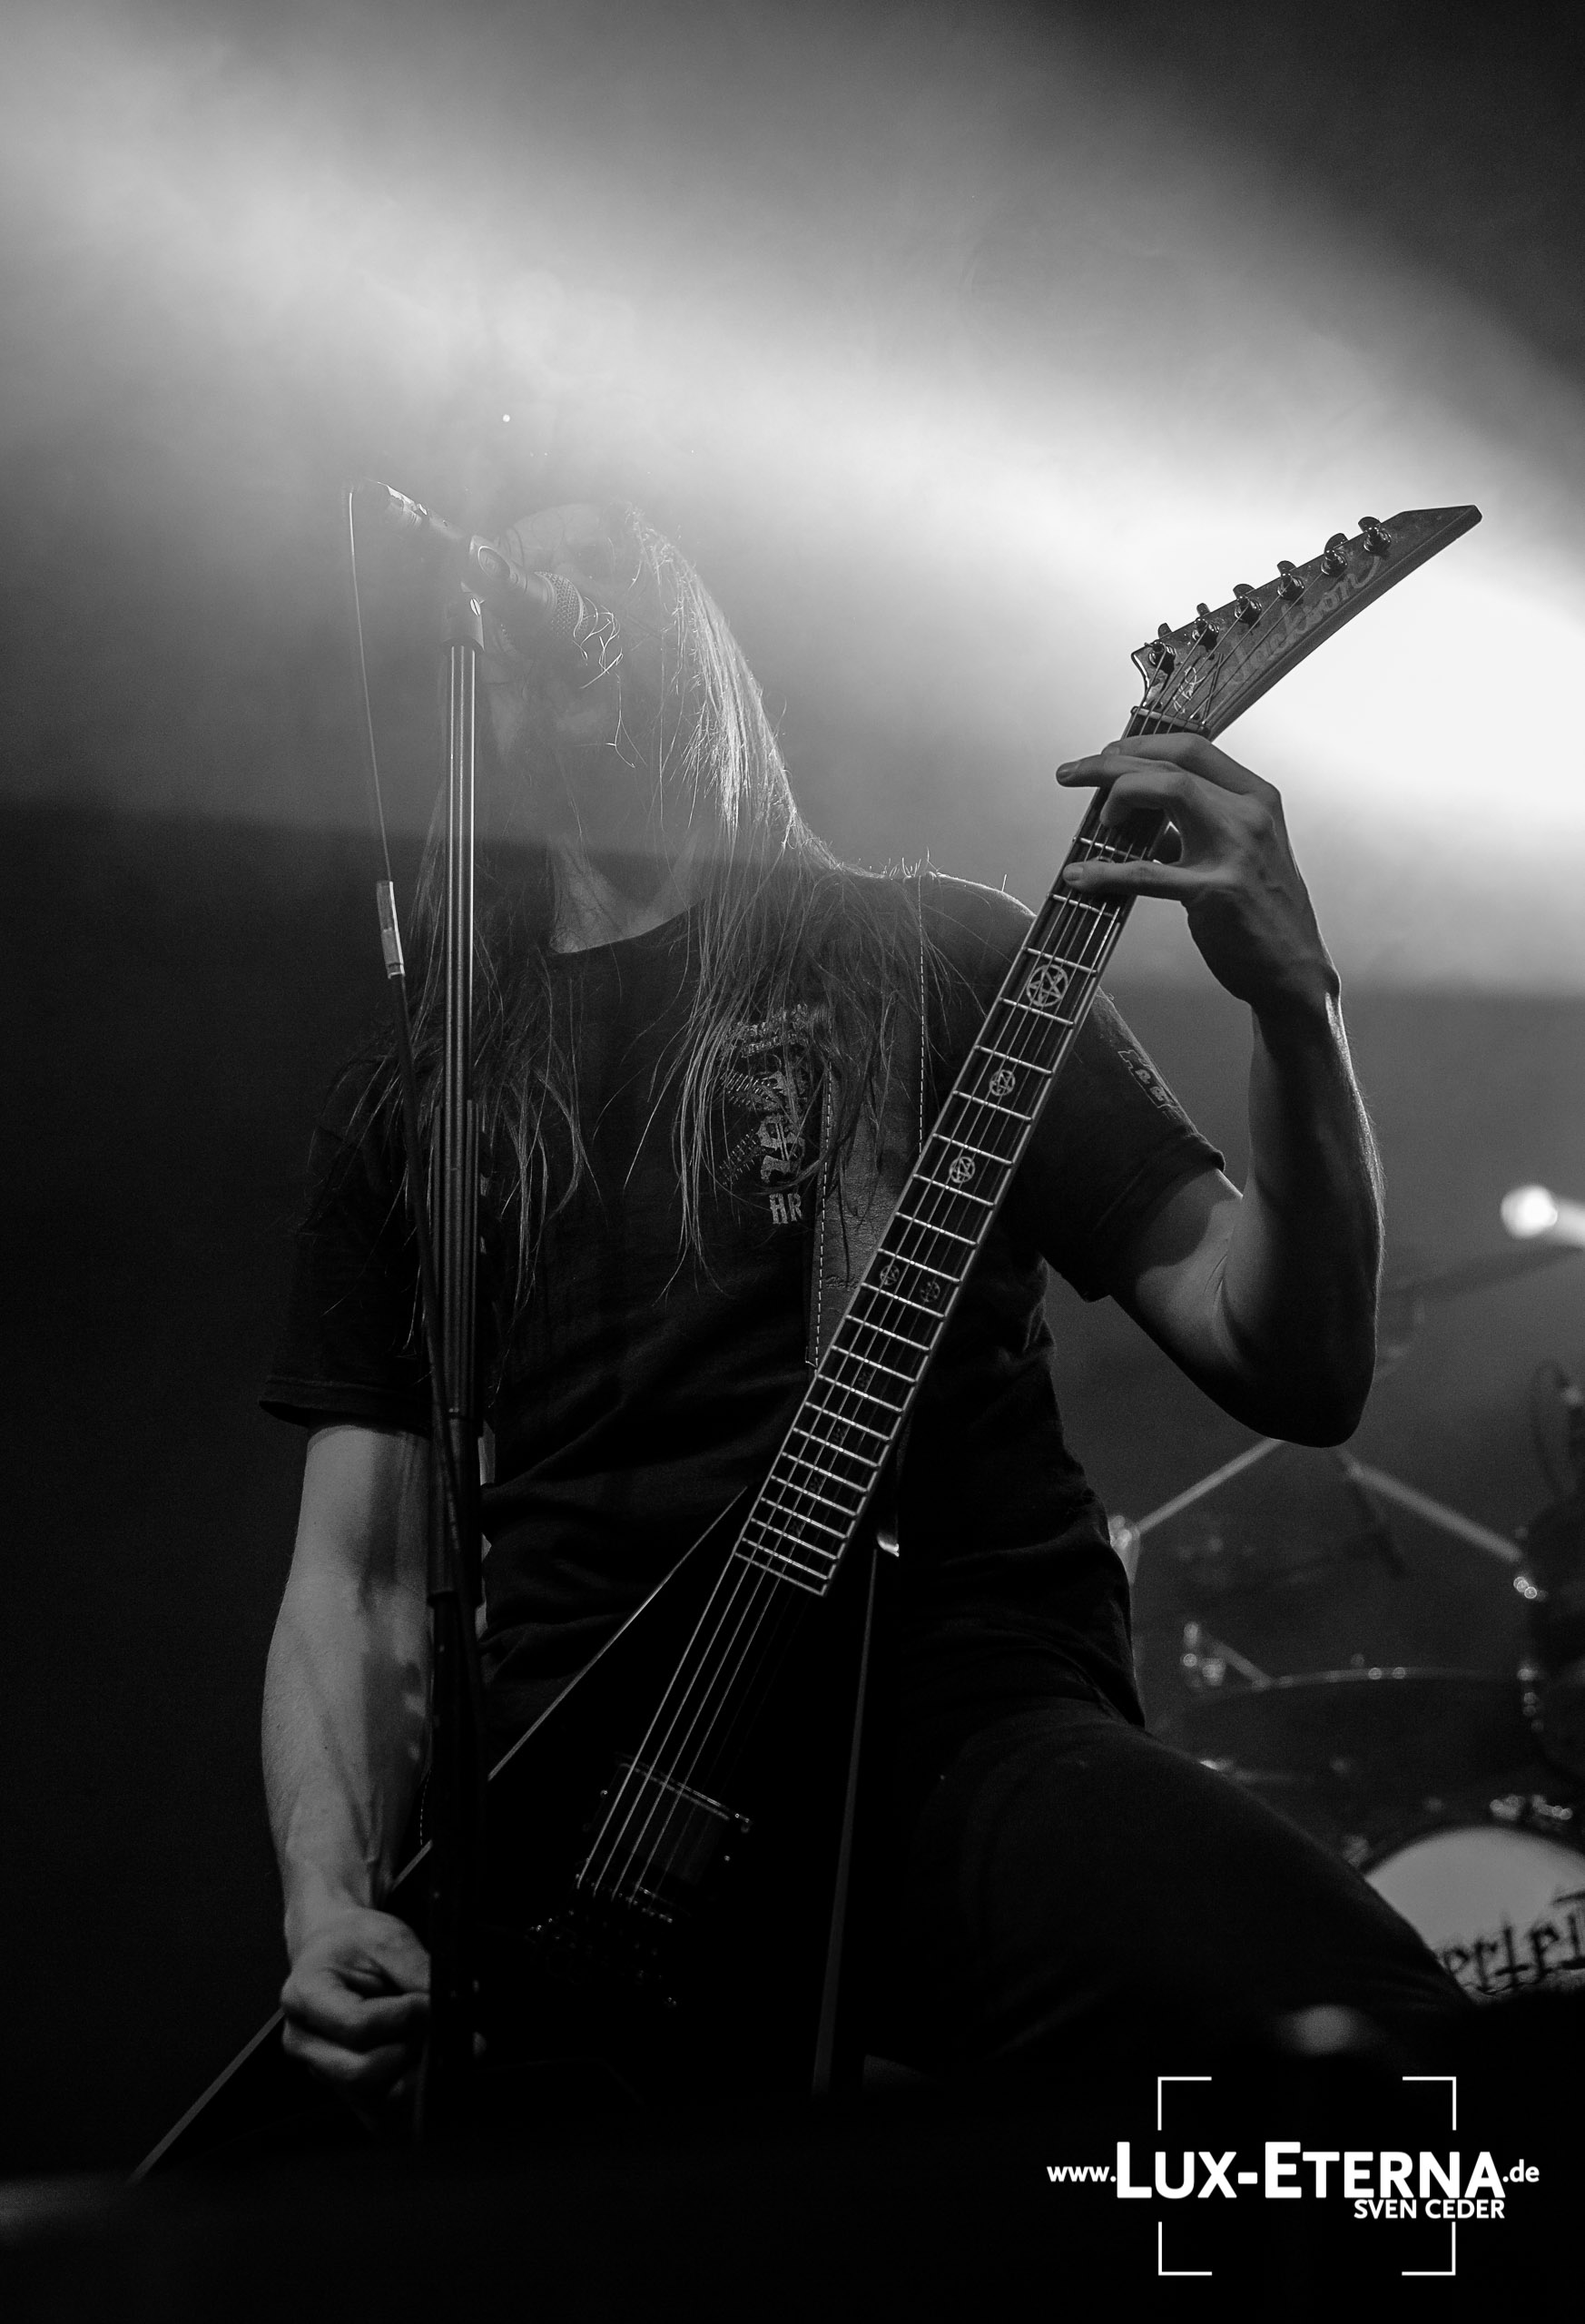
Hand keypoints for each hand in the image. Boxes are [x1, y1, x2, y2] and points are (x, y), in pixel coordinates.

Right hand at [280, 1904, 429, 2126]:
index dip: (404, 2018)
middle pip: (361, 2071)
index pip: (358, 2026)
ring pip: (371, 2095)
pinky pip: (377, 2107)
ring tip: (434, 2040)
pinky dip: (408, 2090)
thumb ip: (417, 1970)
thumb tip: (451, 2002)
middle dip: (410, 2050)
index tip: (432, 2003)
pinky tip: (426, 2063)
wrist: (334, 1948)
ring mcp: (319, 2069)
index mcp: (305, 1997)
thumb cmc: (354, 1941)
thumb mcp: (387, 1937)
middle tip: (438, 2025)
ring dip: (413, 2072)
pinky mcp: (339, 2086)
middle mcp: (303, 2041)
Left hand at [1055, 735, 1337, 1017]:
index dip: (1141, 745)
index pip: (1192, 748)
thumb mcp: (1237, 854)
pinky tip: (1079, 875)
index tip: (1107, 754)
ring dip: (1116, 795)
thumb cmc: (1260, 911)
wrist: (1292, 968)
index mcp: (1256, 798)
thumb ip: (1194, 830)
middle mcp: (1249, 814)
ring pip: (1166, 790)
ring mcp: (1235, 849)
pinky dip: (1105, 871)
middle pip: (1171, 763)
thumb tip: (1141, 823)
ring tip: (1092, 820)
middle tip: (1072, 774)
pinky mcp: (1214, 892)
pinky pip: (1146, 873)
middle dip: (1111, 763)